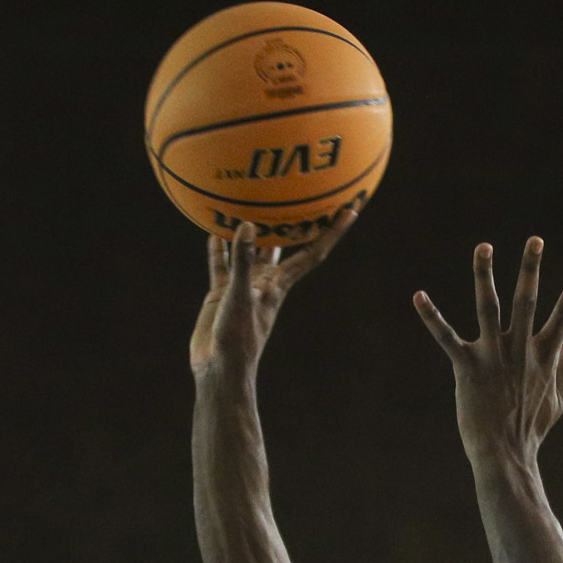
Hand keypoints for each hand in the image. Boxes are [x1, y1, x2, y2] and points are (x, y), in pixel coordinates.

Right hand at [189, 212, 355, 380]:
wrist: (220, 368)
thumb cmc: (238, 339)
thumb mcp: (240, 297)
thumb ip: (243, 262)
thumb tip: (246, 226)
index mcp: (279, 284)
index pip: (312, 252)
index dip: (331, 232)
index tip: (349, 211)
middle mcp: (265, 282)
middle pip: (283, 245)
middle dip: (291, 223)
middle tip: (297, 193)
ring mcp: (244, 286)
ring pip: (250, 251)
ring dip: (250, 230)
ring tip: (249, 202)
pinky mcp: (224, 293)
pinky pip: (223, 264)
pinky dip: (219, 249)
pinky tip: (213, 231)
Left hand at [413, 237, 562, 461]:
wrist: (505, 455)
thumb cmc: (530, 430)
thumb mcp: (556, 398)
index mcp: (543, 356)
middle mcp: (520, 350)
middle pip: (527, 301)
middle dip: (532, 269)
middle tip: (535, 239)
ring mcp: (493, 356)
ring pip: (488, 307)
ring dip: (485, 275)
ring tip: (484, 246)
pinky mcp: (467, 367)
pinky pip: (446, 337)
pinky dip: (431, 316)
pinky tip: (418, 295)